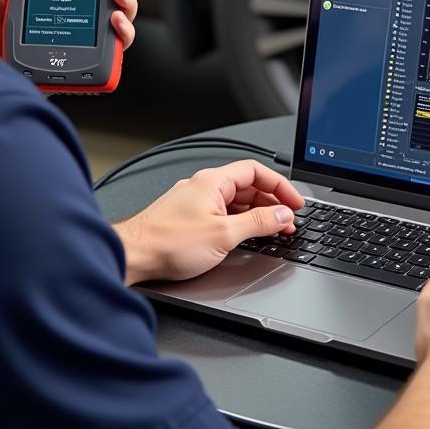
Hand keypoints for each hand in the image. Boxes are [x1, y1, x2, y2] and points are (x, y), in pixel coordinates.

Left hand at [112, 160, 304, 284]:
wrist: (134, 256)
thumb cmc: (167, 243)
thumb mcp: (223, 234)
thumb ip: (258, 223)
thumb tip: (282, 215)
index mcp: (213, 181)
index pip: (256, 171)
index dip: (280, 186)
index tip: (295, 202)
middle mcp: (203, 186)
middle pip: (247, 186)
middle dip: (272, 203)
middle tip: (289, 221)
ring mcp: (195, 202)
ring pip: (235, 201)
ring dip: (257, 214)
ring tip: (274, 230)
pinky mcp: (189, 218)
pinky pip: (223, 213)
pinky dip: (240, 222)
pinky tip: (248, 236)